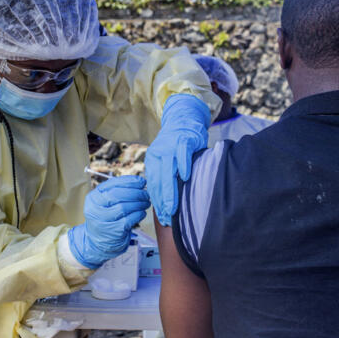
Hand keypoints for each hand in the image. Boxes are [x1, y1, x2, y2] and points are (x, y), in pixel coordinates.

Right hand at [68, 175, 149, 268]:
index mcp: (93, 197)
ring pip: (124, 207)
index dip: (130, 181)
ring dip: (139, 204)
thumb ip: (118, 191)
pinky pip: (129, 220)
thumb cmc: (106, 218)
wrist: (98, 241)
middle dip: (136, 193)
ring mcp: (103, 221)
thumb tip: (139, 183)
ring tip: (146, 203)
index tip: (141, 182)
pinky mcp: (113, 231)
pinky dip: (138, 214)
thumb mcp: (105, 203)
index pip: (112, 184)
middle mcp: (95, 208)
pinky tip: (141, 213)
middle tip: (146, 194)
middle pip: (118, 195)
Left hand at [145, 94, 210, 225]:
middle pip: (158, 181)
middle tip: (166, 216)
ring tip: (173, 206)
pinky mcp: (183, 141)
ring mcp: (170, 147)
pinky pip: (182, 155)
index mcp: (152, 161)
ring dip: (170, 190)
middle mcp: (158, 154)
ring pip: (168, 171)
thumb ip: (166, 177)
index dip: (157, 202)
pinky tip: (186, 177)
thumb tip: (167, 203)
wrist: (183, 120)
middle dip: (162, 201)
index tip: (162, 217)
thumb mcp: (167, 161)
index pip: (153, 185)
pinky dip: (183, 166)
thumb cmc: (177, 146)